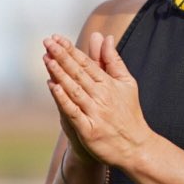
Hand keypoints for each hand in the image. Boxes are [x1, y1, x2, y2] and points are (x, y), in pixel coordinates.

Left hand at [42, 32, 149, 168]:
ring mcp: (95, 113)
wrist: (135, 147)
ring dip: (60, 74)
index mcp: (110, 84)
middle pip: (79, 73)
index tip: (57, 38)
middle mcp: (102, 96)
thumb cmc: (129, 113)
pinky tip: (53, 87)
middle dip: (62, 56)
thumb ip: (113, 60)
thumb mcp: (126, 83)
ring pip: (75, 90)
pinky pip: (74, 112)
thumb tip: (105, 37)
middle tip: (48, 42)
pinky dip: (63, 99)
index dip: (71, 50)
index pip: (87, 63)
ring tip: (47, 58)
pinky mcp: (89, 130)